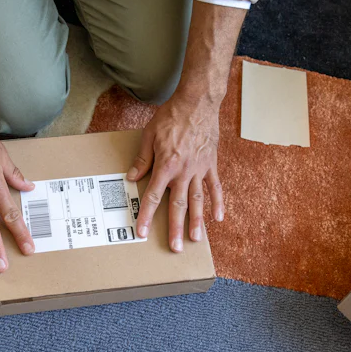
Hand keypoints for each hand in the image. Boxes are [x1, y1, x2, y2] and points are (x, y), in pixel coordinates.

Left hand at [127, 92, 223, 251]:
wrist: (197, 103)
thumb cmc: (171, 117)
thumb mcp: (149, 135)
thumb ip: (142, 159)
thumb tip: (131, 177)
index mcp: (166, 166)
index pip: (154, 196)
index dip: (147, 216)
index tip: (142, 232)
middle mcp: (183, 172)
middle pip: (178, 205)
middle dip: (176, 228)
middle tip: (176, 247)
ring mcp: (199, 170)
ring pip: (198, 200)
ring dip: (197, 221)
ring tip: (196, 239)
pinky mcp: (211, 164)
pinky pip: (216, 187)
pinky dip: (218, 202)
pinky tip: (218, 218)